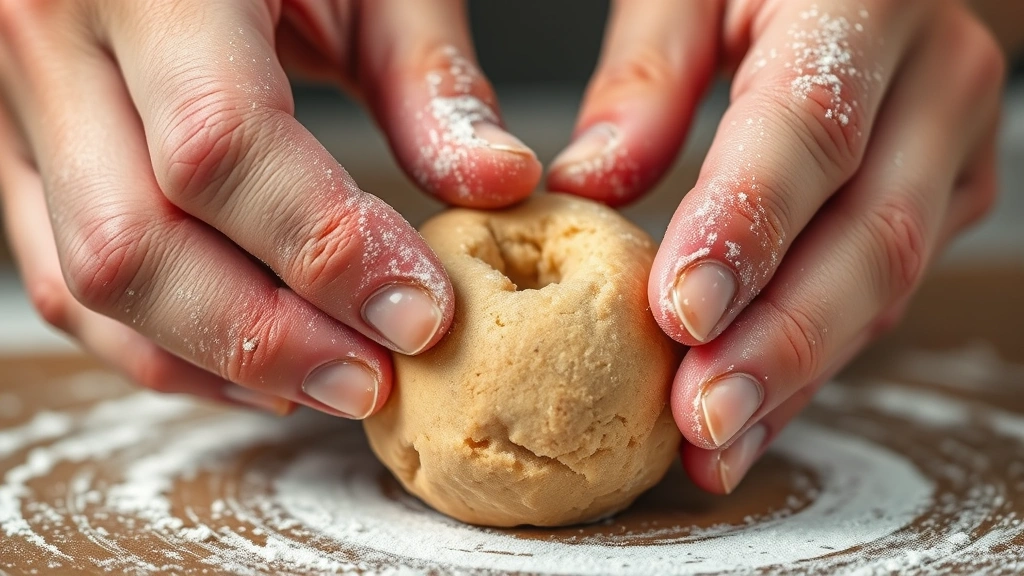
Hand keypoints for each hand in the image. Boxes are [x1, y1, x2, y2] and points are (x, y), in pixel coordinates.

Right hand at [0, 0, 540, 416]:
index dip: (327, 250)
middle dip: (270, 336)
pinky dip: (164, 347)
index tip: (422, 313)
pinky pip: (67, 281)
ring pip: (92, 282)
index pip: (220, 145)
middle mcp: (53, 38)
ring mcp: (20, 104)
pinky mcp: (25, 154)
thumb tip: (498, 183)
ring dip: (219, 360)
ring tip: (331, 383)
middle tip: (376, 379)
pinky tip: (255, 368)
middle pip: (139, 242)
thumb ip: (426, 76)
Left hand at [549, 0, 1003, 491]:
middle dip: (779, 339)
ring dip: (796, 376)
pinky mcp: (944, 196)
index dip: (748, 227)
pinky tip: (752, 420)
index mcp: (862, 1)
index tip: (680, 314)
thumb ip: (645, 74)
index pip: (809, 128)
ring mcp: (951, 147)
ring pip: (885, 284)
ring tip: (714, 443)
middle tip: (699, 412)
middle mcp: (932, 79)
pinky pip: (880, 297)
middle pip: (870, 232)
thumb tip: (590, 182)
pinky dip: (812, 367)